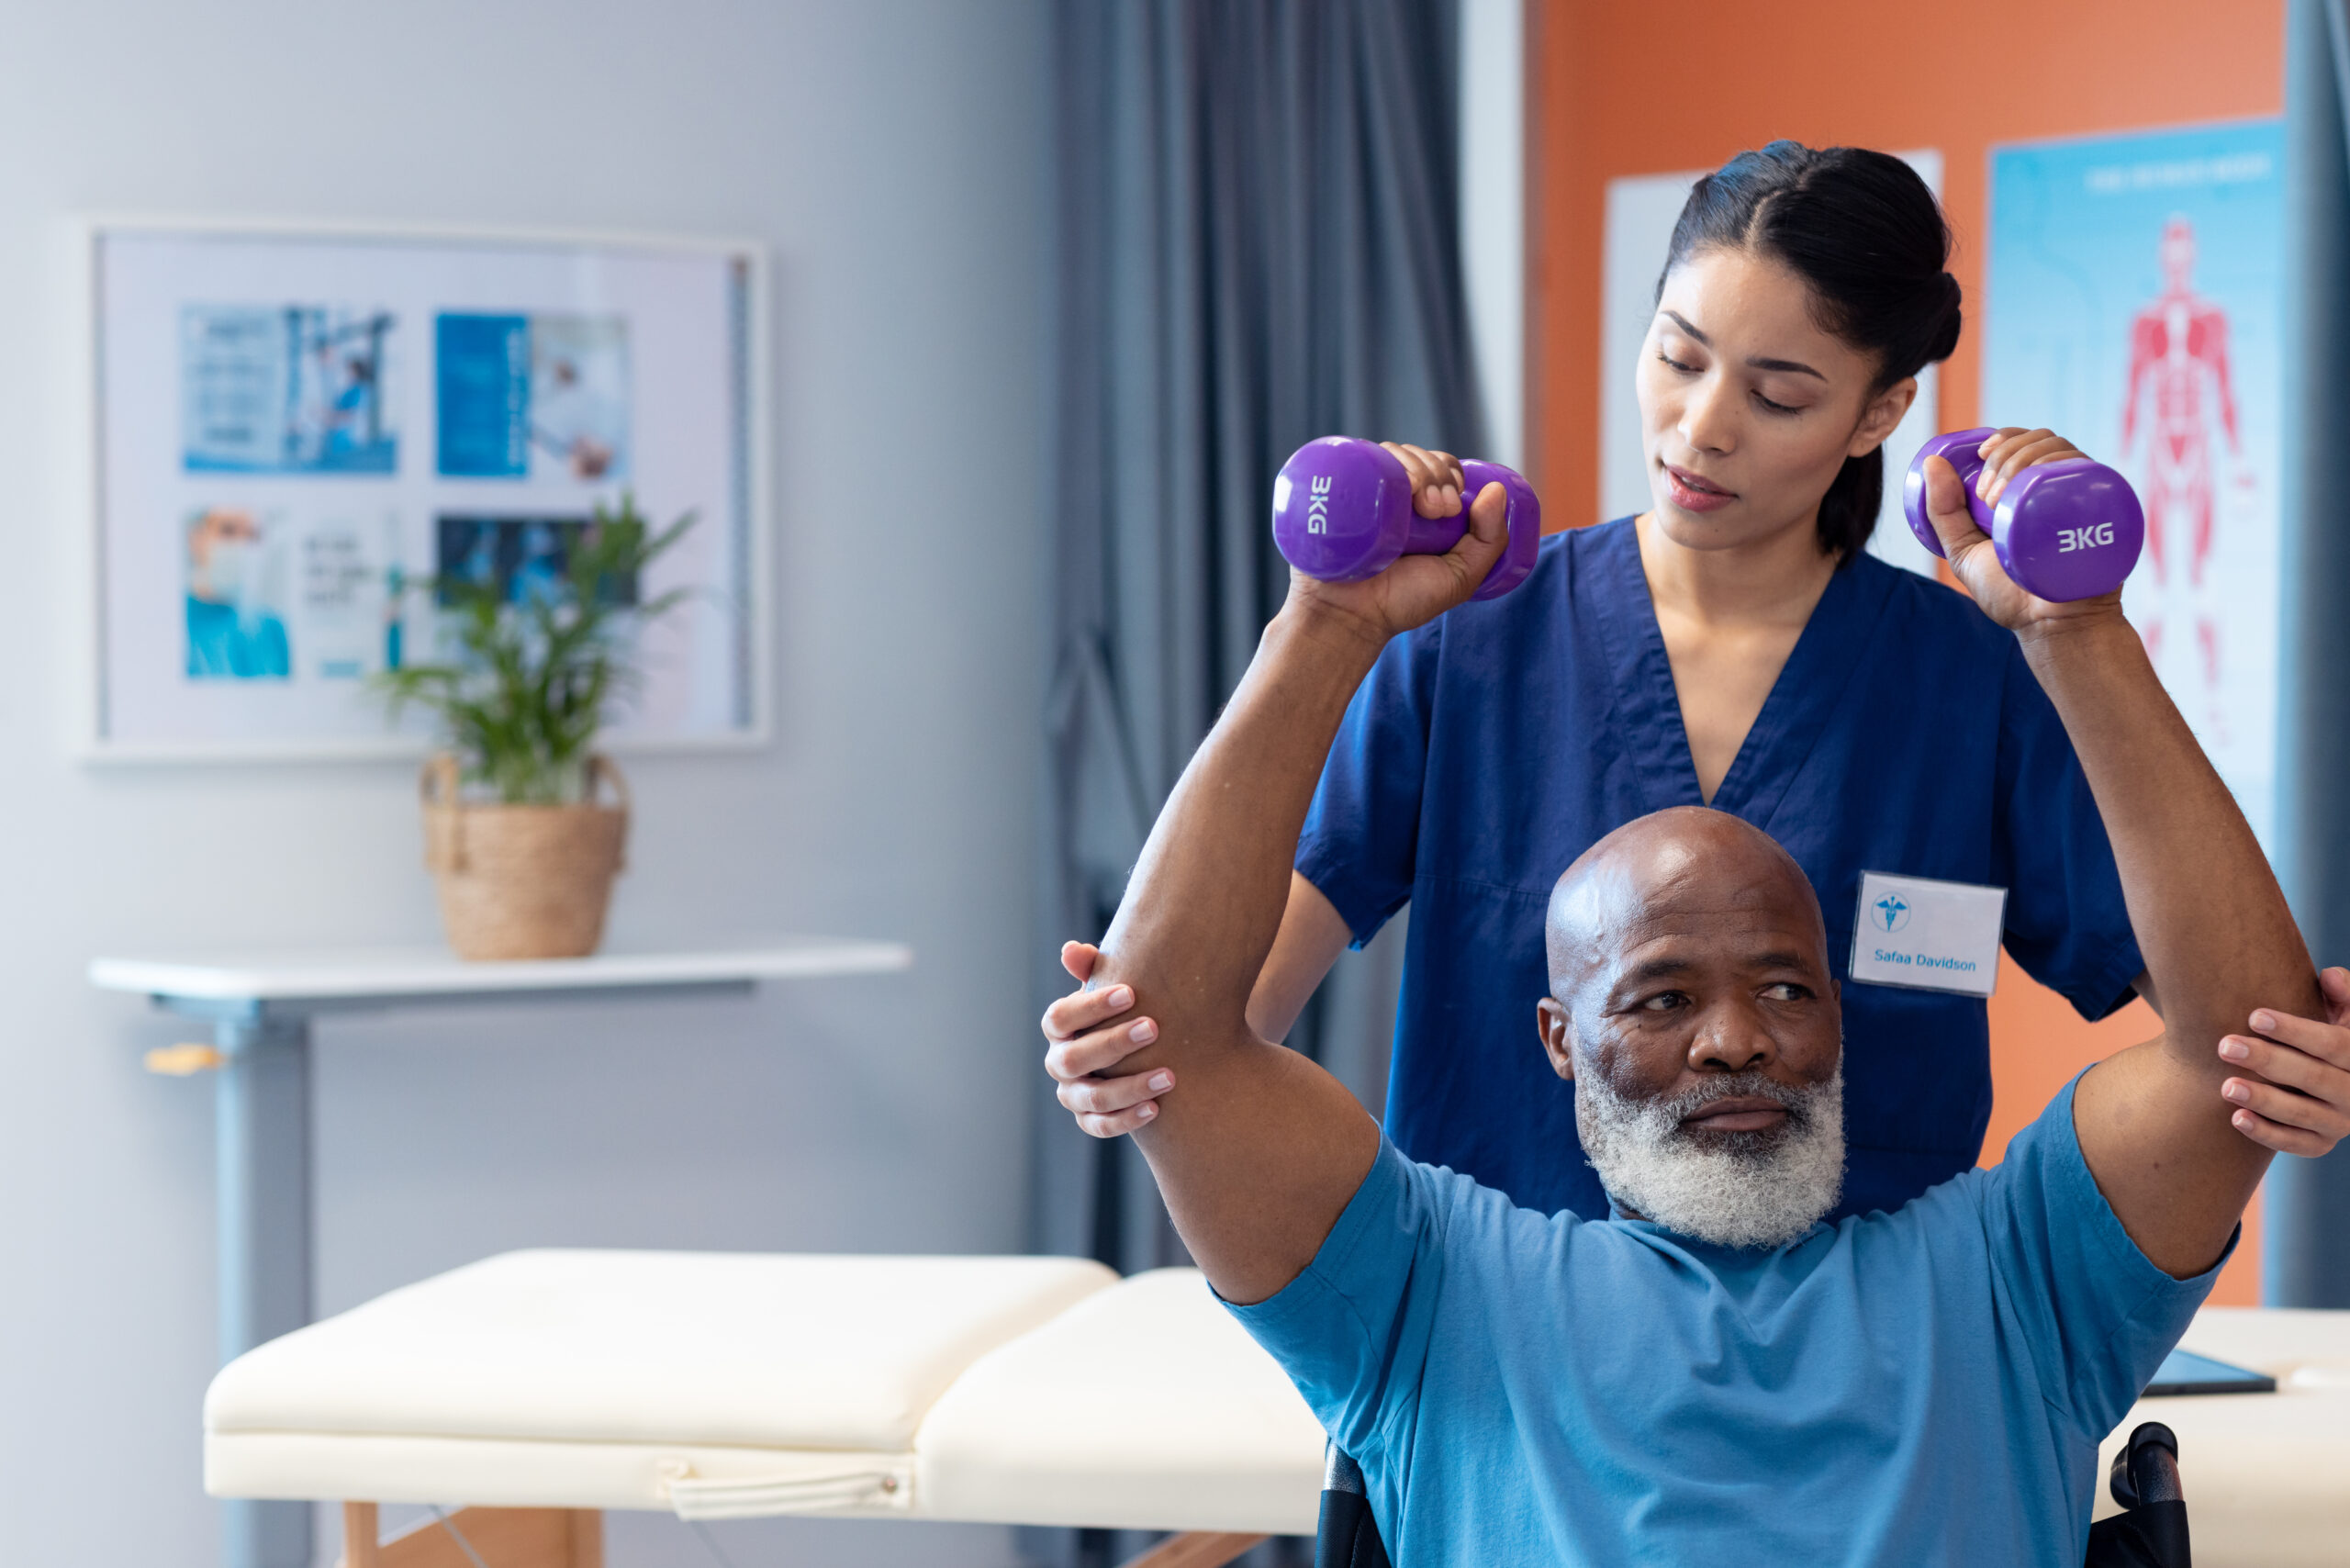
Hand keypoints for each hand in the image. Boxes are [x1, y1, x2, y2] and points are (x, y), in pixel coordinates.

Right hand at [1042, 940, 1172, 1136]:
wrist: (1143, 1051)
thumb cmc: (1125, 1011)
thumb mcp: (1113, 988)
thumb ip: (1095, 968)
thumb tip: (1071, 950)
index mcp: (1059, 1027)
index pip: (1060, 1017)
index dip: (1091, 1006)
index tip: (1131, 993)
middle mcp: (1059, 1062)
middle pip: (1074, 1058)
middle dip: (1114, 1043)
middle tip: (1153, 1028)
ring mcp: (1072, 1095)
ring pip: (1091, 1098)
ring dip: (1130, 1087)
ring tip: (1169, 1076)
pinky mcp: (1089, 1120)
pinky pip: (1101, 1127)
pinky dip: (1126, 1120)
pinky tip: (1156, 1108)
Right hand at [1286, 440, 1508, 642]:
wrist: (1351, 616)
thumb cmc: (1402, 601)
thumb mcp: (1461, 576)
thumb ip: (1489, 541)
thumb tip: (1497, 489)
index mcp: (1422, 507)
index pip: (1442, 466)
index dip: (1452, 474)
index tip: (1454, 505)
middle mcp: (1395, 495)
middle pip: (1421, 456)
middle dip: (1438, 474)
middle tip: (1438, 511)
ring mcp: (1365, 491)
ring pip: (1394, 452)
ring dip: (1416, 468)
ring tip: (1418, 506)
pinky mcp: (1340, 490)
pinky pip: (1361, 457)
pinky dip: (1382, 460)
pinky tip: (1395, 484)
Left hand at [1920, 427, 2120, 633]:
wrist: (2050, 627)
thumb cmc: (2010, 591)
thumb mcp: (1963, 550)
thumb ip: (1943, 513)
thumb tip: (1932, 463)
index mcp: (2030, 489)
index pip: (2023, 442)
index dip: (2003, 437)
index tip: (1979, 454)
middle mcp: (2059, 487)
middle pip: (2042, 441)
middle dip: (2007, 454)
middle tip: (1985, 495)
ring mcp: (2084, 497)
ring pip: (2064, 451)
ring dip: (2026, 459)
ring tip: (1998, 500)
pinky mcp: (2107, 509)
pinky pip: (2093, 474)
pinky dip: (2064, 466)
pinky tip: (2038, 483)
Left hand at [2217, 966, 2349, 1155]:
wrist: (2317, 1077)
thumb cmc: (2321, 1034)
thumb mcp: (2342, 1013)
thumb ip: (2342, 992)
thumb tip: (2329, 976)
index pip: (2335, 1044)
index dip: (2296, 1030)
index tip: (2253, 1016)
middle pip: (2315, 1078)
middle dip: (2270, 1061)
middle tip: (2226, 1046)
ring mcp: (2340, 1122)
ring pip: (2303, 1114)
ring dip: (2264, 1100)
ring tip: (2226, 1086)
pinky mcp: (2320, 1144)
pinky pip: (2295, 1144)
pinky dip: (2266, 1134)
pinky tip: (2236, 1118)